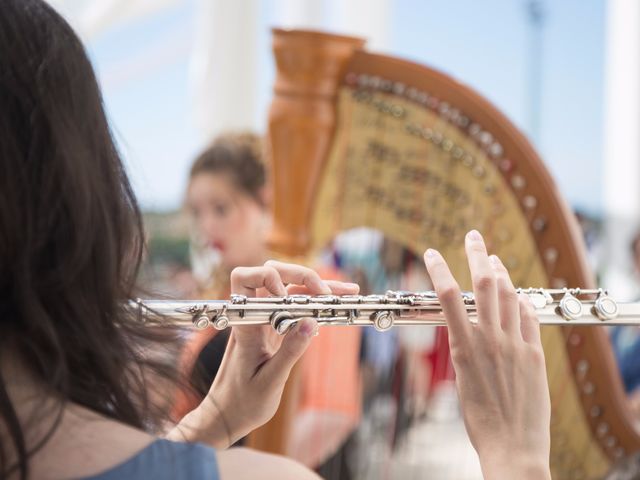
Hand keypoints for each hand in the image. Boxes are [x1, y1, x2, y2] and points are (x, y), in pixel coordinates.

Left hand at [169, 260, 357, 447]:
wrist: (229, 412)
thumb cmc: (243, 401)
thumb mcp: (269, 381)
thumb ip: (290, 351)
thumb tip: (312, 322)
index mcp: (246, 324)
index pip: (244, 279)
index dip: (266, 277)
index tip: (287, 297)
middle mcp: (254, 315)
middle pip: (274, 272)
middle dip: (302, 275)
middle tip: (326, 294)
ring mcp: (267, 319)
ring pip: (291, 288)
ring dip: (317, 286)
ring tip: (349, 291)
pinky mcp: (277, 327)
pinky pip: (299, 306)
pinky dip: (318, 303)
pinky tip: (339, 303)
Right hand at [423, 230, 550, 479]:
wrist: (512, 446)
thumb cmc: (480, 419)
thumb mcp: (461, 379)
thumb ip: (465, 349)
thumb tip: (466, 329)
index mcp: (465, 346)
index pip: (448, 295)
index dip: (438, 269)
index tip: (431, 253)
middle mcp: (491, 339)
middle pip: (485, 284)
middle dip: (478, 254)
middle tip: (474, 236)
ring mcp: (516, 344)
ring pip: (510, 295)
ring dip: (502, 273)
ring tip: (495, 259)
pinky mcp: (535, 353)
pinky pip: (529, 318)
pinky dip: (522, 301)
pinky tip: (518, 295)